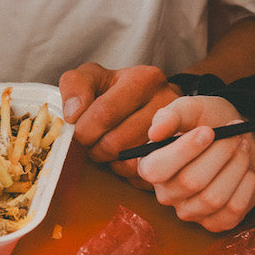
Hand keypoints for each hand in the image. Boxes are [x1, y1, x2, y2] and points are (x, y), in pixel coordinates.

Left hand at [58, 63, 179, 182]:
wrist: (149, 102)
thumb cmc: (115, 90)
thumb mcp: (93, 77)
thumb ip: (75, 85)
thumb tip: (73, 114)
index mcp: (144, 79)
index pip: (105, 113)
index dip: (84, 130)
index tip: (78, 133)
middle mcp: (168, 102)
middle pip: (117, 142)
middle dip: (95, 149)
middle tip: (92, 145)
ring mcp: (181, 131)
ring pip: (131, 163)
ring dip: (111, 163)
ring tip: (107, 151)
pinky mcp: (181, 158)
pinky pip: (146, 177)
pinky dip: (128, 173)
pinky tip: (123, 159)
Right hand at [137, 96, 254, 231]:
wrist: (239, 141)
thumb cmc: (211, 123)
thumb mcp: (191, 109)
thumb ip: (171, 115)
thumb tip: (155, 132)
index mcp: (151, 164)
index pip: (156, 169)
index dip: (183, 151)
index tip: (208, 131)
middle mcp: (166, 193)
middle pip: (191, 182)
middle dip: (220, 154)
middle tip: (235, 134)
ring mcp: (190, 211)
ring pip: (213, 197)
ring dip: (236, 167)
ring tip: (242, 146)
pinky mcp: (214, 223)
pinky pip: (232, 211)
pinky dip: (245, 186)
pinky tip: (246, 171)